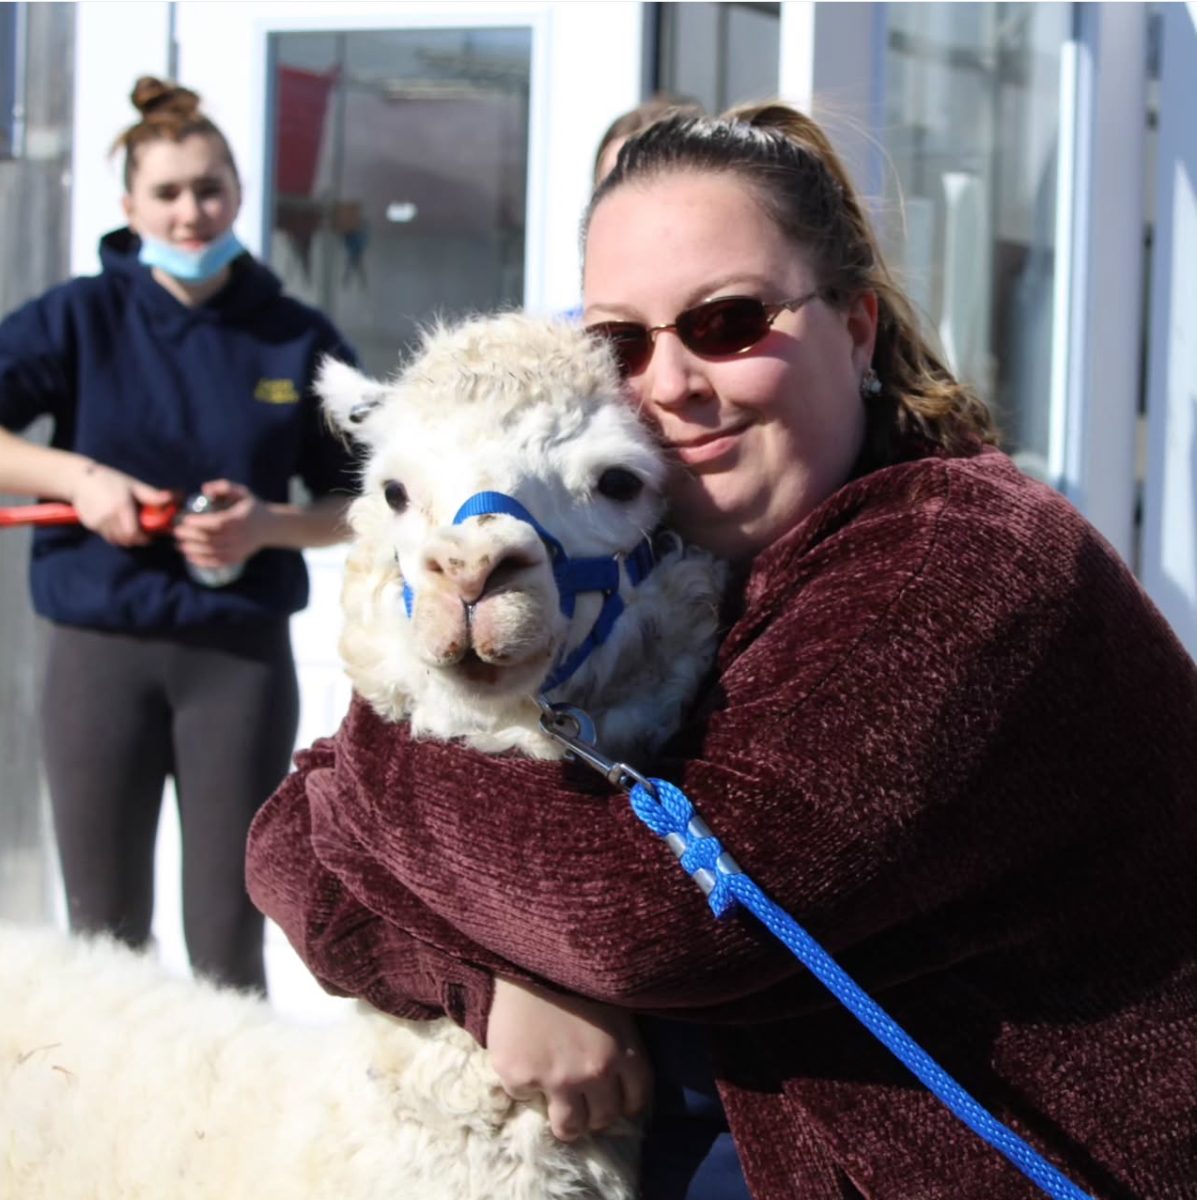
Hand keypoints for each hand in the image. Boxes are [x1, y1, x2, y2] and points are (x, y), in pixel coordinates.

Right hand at [70, 461, 173, 546]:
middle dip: (136, 540)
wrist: (79, 479)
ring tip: (130, 528)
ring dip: (125, 538)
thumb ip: (151, 495)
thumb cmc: (109, 479)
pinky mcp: (90, 525)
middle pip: (125, 540)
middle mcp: (108, 517)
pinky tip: (116, 523)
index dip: (144, 539)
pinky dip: (113, 534)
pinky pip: (105, 535)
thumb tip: (171, 498)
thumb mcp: (132, 485)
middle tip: (143, 534)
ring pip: (115, 540)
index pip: (134, 534)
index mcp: (121, 507)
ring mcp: (97, 522)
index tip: (150, 536)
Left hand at [174, 479, 269, 568]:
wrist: (271, 527)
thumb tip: (204, 489)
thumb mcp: (242, 492)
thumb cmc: (252, 507)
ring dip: (193, 550)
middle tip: (177, 532)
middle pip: (212, 538)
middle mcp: (239, 536)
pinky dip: (202, 561)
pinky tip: (190, 557)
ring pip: (212, 552)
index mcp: (239, 519)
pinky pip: (218, 562)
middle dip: (191, 536)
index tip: (184, 519)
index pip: (217, 522)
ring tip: (179, 545)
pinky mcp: (237, 558)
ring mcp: (239, 549)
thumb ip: (223, 487)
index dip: (199, 522)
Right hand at [487, 977, 651, 1141]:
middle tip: (585, 1101)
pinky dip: (524, 1084)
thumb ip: (621, 1041)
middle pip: (603, 1118)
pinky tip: (524, 1056)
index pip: (637, 1101)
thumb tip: (621, 1072)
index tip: (615, 1099)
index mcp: (625, 1052)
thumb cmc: (575, 970)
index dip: (626, 1104)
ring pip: (568, 1127)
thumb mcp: (615, 1002)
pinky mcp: (518, 1076)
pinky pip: (524, 1097)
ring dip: (567, 1121)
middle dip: (596, 1112)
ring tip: (558, 1104)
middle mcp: (594, 1072)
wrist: (528, 950)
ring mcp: (555, 1078)